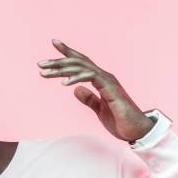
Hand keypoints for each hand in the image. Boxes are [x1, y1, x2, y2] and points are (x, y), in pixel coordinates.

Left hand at [38, 39, 154, 141]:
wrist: (137, 130)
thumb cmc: (120, 121)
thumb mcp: (99, 110)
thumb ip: (89, 99)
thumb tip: (75, 90)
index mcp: (100, 80)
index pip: (81, 64)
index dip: (67, 54)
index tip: (52, 47)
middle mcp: (104, 77)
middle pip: (78, 63)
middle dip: (58, 62)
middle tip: (40, 64)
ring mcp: (108, 81)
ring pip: (82, 68)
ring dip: (62, 69)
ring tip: (46, 72)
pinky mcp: (111, 89)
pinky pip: (91, 78)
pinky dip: (77, 78)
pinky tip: (64, 83)